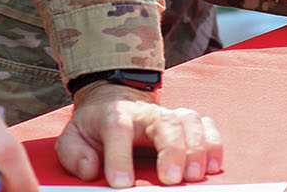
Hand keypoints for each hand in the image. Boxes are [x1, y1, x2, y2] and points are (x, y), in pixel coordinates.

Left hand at [57, 82, 222, 187]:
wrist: (113, 102)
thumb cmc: (95, 128)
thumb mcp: (73, 138)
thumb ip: (75, 153)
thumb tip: (90, 169)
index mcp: (114, 115)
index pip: (118, 130)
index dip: (120, 157)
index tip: (121, 184)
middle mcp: (145, 113)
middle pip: (164, 122)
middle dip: (171, 150)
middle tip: (171, 180)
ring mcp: (168, 115)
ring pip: (189, 121)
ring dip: (196, 148)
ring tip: (194, 176)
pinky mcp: (185, 123)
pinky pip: (206, 126)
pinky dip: (213, 143)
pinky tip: (213, 165)